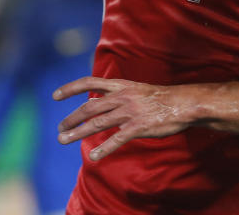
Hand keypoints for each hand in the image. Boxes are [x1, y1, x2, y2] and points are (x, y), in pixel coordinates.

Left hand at [53, 76, 191, 160]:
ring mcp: (130, 112)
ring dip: (78, 133)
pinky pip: (117, 139)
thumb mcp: (134, 90)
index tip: (55, 96)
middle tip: (59, 129)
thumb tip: (92, 102)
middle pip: (89, 108)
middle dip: (71, 118)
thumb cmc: (159, 98)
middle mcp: (122, 97)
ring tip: (64, 140)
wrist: (184, 103)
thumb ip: (113, 96)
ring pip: (98, 123)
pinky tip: (94, 156)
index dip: (71, 88)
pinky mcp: (139, 127)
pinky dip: (104, 148)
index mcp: (120, 86)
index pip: (90, 82)